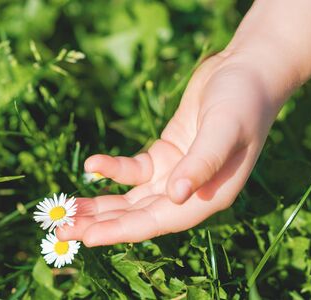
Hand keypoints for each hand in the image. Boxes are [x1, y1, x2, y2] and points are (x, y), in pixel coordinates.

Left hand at [57, 50, 280, 246]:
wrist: (246, 73)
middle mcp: (193, 190)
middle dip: (105, 222)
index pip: (162, 220)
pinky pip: (136, 169)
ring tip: (68, 209)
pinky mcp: (167, 153)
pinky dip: (114, 169)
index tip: (90, 237)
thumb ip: (202, 163)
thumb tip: (176, 197)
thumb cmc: (243, 101)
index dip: (125, 230)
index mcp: (211, 194)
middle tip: (64, 229)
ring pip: (135, 197)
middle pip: (143, 215)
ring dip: (103, 204)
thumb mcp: (224, 128)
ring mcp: (178, 173)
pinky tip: (92, 165)